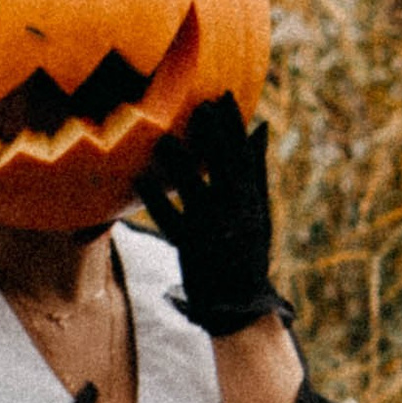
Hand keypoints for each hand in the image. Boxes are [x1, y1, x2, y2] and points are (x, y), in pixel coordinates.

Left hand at [136, 94, 290, 336]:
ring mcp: (215, 232)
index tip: (223, 97)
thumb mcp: (260, 209)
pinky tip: (141, 180)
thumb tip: (260, 126)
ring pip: (196, 193)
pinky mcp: (193, 250)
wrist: (241, 304)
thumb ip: (257, 169)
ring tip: (164, 138)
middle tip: (198, 105)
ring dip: (180, 165)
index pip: (244, 158)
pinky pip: (172, 222)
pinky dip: (157, 200)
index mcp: (253, 202)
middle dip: (212, 138)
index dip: (234, 127)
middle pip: (223, 170)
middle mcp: (236, 214)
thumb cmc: (248, 248)